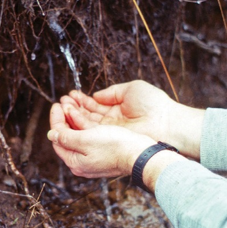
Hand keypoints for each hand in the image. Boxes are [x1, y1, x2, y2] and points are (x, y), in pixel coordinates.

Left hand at [48, 103, 154, 177]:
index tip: (57, 105)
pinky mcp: (102, 152)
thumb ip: (67, 137)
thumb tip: (51, 135)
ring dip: (74, 117)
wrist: (140, 154)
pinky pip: (88, 135)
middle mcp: (82, 162)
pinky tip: (85, 113)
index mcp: (75, 161)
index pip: (58, 138)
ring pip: (78, 134)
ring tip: (72, 103)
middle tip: (63, 102)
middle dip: (64, 117)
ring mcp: (92, 157)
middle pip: (67, 136)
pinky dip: (84, 123)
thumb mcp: (86, 140)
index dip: (56, 120)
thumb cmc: (115, 147)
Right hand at [60, 80, 204, 158]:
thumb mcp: (130, 89)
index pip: (95, 106)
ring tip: (61, 105)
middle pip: (87, 116)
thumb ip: (111, 92)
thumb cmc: (153, 104)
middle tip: (61, 101)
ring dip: (72, 114)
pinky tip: (69, 112)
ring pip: (86, 124)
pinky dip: (78, 122)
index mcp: (117, 110)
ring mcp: (110, 131)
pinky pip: (90, 130)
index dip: (81, 101)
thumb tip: (95, 96)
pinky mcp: (109, 138)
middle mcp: (112, 122)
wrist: (166, 122)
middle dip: (73, 108)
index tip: (70, 95)